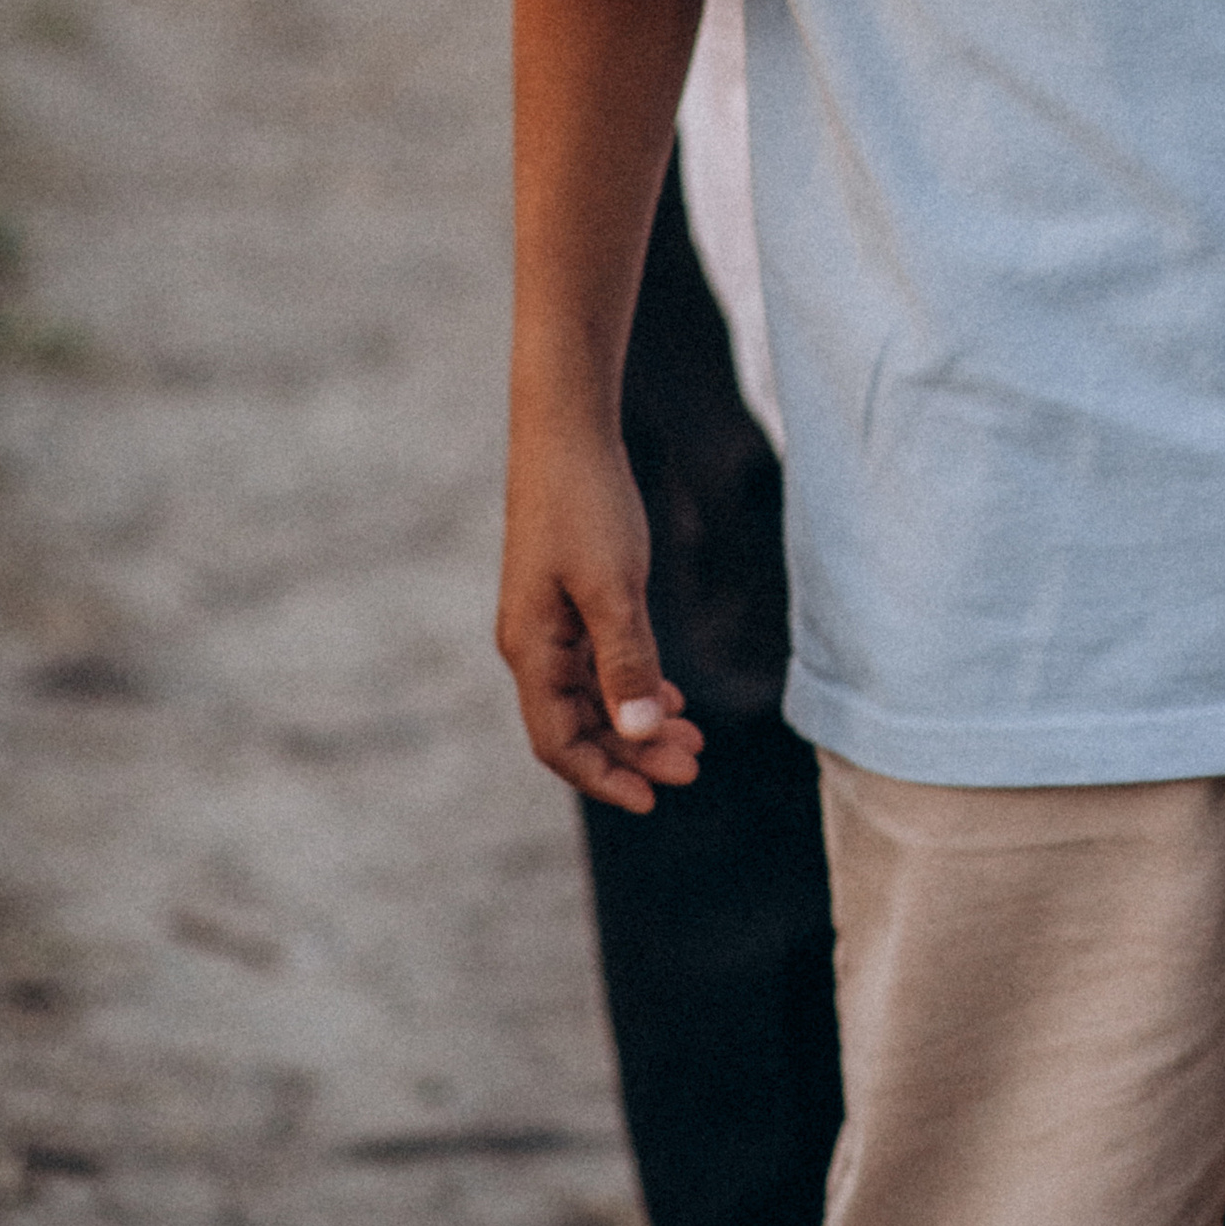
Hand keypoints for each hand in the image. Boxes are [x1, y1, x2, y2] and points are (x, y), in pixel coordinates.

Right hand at [496, 410, 703, 816]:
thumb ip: (626, 661)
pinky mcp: (568, 598)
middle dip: (633, 753)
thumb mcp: (614, 587)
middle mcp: (532, 642)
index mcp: (530, 648)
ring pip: (592, 694)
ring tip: (693, 736)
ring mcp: (549, 620)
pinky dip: (632, 683)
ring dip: (637, 720)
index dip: (604, 777)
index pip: (559, 741)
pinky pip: (597, 662)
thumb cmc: (586, 502)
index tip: (655, 798)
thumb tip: (635, 734)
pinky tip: (668, 695)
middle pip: (579, 725)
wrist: (568, 427)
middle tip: (694, 764)